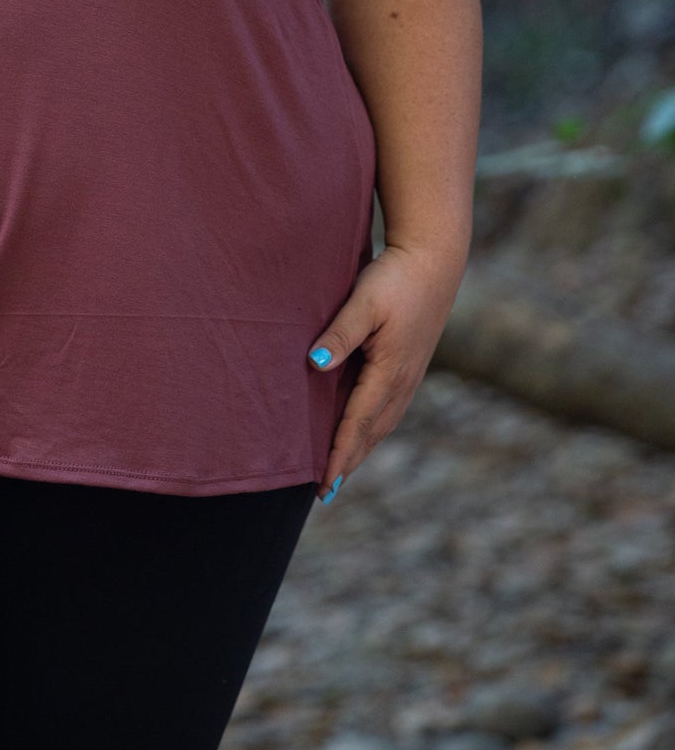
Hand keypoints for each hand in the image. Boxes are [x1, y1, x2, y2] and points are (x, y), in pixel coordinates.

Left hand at [306, 244, 465, 501]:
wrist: (435, 259)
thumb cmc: (395, 278)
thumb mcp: (363, 302)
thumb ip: (339, 334)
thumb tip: (315, 365)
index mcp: (389, 372)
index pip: (357, 425)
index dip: (339, 456)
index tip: (323, 486)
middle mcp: (402, 381)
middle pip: (371, 433)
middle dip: (349, 461)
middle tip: (325, 491)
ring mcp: (410, 374)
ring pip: (382, 423)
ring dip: (362, 447)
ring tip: (342, 469)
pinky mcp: (411, 364)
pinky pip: (389, 408)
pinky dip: (373, 428)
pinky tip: (364, 429)